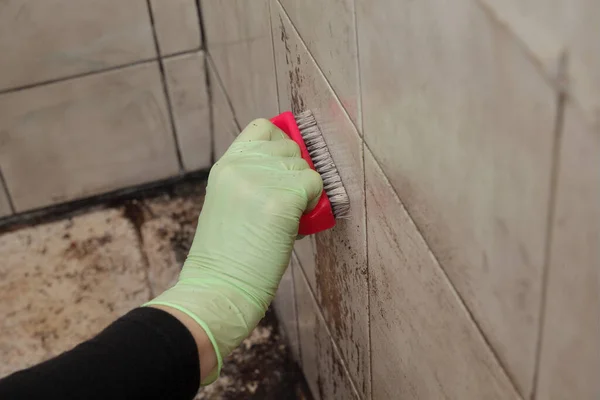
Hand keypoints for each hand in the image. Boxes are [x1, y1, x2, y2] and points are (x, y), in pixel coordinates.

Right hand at [146, 119, 322, 382]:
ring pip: (306, 167)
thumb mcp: (228, 202)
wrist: (218, 287)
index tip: (282, 167)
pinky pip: (317, 186)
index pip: (262, 127)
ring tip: (282, 222)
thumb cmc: (227, 256)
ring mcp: (263, 178)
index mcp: (227, 165)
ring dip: (303, 192)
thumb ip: (252, 179)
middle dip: (294, 173)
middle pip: (291, 146)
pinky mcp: (284, 197)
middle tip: (281, 206)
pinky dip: (313, 206)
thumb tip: (290, 171)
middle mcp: (244, 164)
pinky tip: (294, 226)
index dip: (279, 143)